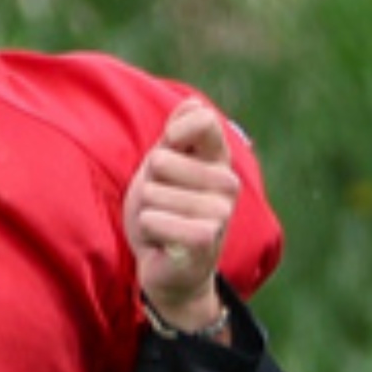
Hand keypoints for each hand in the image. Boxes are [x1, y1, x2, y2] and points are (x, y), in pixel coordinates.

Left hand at [123, 97, 239, 329]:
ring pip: (151, 193)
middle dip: (147, 186)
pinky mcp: (204, 239)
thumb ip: (175, 135)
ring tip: (162, 224)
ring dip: (145, 211)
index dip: (174, 132)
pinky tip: (161, 241)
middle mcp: (227, 183)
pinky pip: (152, 218)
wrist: (169, 268)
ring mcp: (220, 212)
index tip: (170, 149)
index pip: (202, 121)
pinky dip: (146, 229)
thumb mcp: (164, 167)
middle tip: (162, 206)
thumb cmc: (164, 212)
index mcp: (218, 161)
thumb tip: (190, 103)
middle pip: (160, 161)